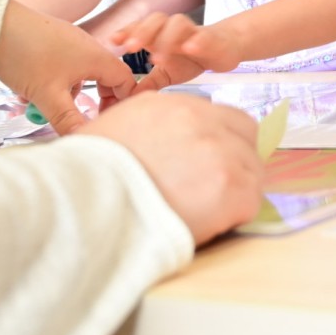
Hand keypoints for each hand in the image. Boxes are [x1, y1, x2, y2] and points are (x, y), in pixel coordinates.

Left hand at [0, 1, 136, 133]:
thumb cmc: (25, 55)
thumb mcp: (48, 96)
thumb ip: (69, 121)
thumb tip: (85, 139)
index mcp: (96, 57)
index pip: (126, 81)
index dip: (122, 103)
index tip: (108, 120)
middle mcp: (87, 46)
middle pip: (103, 78)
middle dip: (92, 101)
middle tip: (79, 118)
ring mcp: (67, 42)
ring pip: (77, 75)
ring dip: (65, 93)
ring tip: (42, 105)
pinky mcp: (49, 40)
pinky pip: (60, 67)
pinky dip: (50, 82)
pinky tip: (28, 90)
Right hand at [78, 94, 261, 243]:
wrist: (85, 206)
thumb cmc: (84, 178)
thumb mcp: (111, 132)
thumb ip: (144, 132)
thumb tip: (154, 149)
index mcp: (171, 106)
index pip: (219, 117)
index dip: (217, 143)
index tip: (206, 167)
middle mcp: (202, 121)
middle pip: (244, 136)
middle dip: (235, 161)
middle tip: (214, 192)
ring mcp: (221, 152)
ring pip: (250, 171)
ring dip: (233, 194)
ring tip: (203, 216)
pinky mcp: (232, 187)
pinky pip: (250, 202)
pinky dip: (233, 218)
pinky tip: (207, 228)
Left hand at [100, 13, 242, 84]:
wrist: (225, 49)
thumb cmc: (193, 58)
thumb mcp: (168, 73)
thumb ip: (149, 82)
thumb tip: (129, 97)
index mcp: (160, 34)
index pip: (141, 27)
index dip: (127, 31)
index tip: (113, 41)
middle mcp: (174, 29)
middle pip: (156, 20)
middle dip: (141, 32)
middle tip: (130, 48)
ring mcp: (193, 31)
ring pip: (178, 24)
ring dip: (166, 38)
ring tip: (156, 58)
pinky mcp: (212, 38)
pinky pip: (203, 35)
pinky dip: (196, 41)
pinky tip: (189, 48)